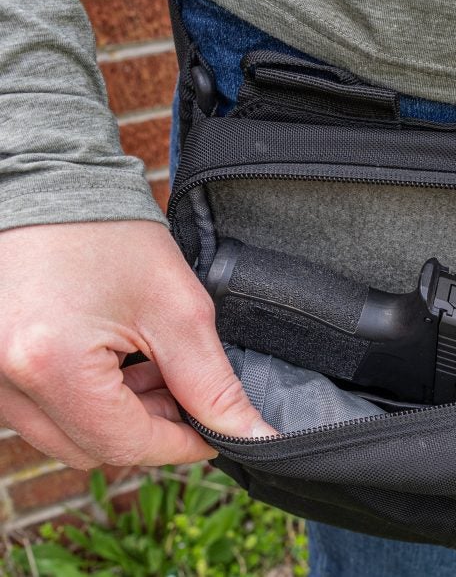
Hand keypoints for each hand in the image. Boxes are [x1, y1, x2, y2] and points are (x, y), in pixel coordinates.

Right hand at [0, 221, 274, 468]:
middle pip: (93, 448)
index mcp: (51, 365)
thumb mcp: (178, 309)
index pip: (126, 444)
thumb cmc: (111, 233)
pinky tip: (114, 362)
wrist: (49, 185)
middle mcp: (3, 382)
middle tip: (183, 386)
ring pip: (65, 436)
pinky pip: (41, 412)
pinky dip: (85, 401)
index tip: (216, 431)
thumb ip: (213, 383)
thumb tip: (252, 434)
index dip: (182, 445)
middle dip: (150, 428)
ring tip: (149, 365)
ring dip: (117, 417)